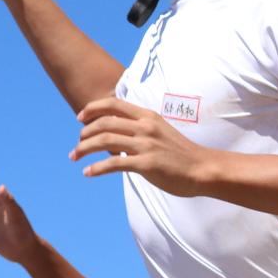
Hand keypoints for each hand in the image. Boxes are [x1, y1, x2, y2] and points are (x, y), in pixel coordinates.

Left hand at [71, 96, 212, 194]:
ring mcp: (146, 144)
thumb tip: (117, 134)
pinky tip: (87, 173)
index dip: (92, 109)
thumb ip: (140, 129)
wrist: (203, 169)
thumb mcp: (160, 131)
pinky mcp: (146, 164)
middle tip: (77, 144)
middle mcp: (145, 126)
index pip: (114, 104)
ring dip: (85, 148)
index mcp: (148, 116)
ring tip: (75, 156)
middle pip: (105, 122)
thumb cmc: (181, 153)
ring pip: (105, 140)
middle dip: (84, 132)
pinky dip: (96, 168)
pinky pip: (114, 163)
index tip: (79, 118)